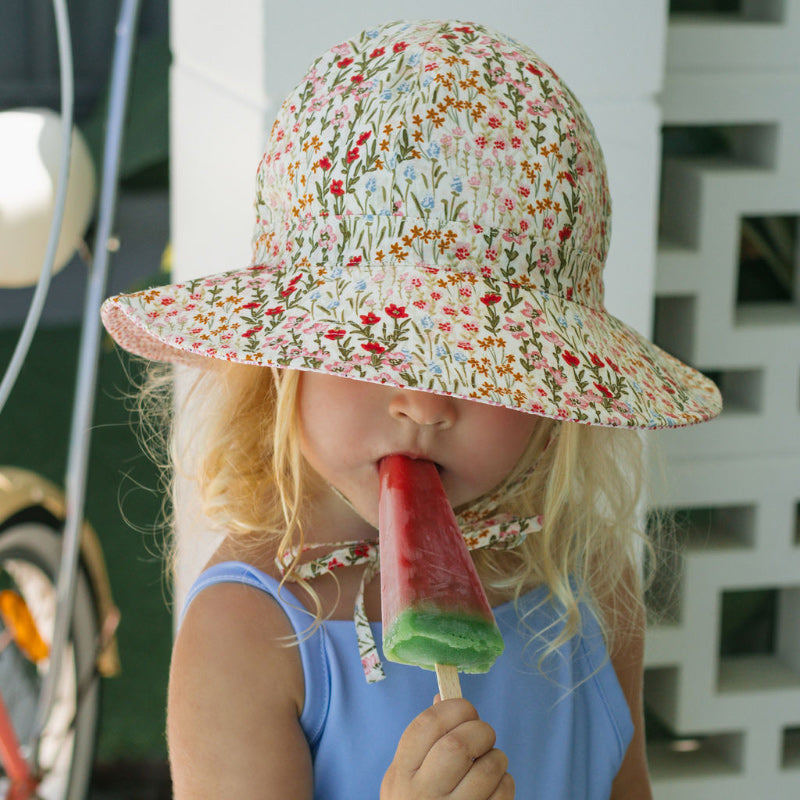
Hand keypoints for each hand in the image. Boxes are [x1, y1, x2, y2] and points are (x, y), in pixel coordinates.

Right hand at [381, 698, 513, 798]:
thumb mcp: (406, 774)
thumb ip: (422, 741)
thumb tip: (443, 698)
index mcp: (402, 773)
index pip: (428, 725)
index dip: (453, 708)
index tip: (466, 710)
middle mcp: (423, 794)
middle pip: (459, 745)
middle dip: (480, 730)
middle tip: (482, 735)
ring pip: (487, 769)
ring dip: (496, 757)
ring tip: (489, 761)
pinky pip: (502, 793)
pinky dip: (504, 782)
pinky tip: (494, 786)